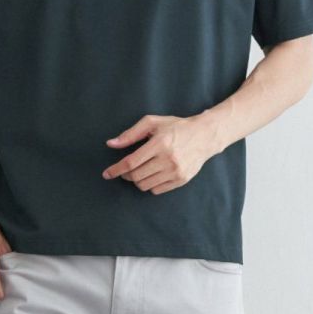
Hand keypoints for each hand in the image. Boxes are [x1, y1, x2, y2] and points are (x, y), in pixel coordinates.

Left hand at [101, 114, 220, 192]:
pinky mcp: (181, 180)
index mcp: (160, 143)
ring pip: (145, 185)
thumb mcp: (153, 123)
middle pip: (136, 176)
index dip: (116, 170)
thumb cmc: (176, 127)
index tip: (107, 174)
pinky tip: (153, 175)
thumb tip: (111, 144)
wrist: (205, 136)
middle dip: (126, 175)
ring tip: (140, 171)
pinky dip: (150, 185)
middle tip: (126, 169)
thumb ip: (130, 134)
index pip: (131, 162)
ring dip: (137, 181)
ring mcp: (176, 171)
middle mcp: (168, 159)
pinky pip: (156, 190)